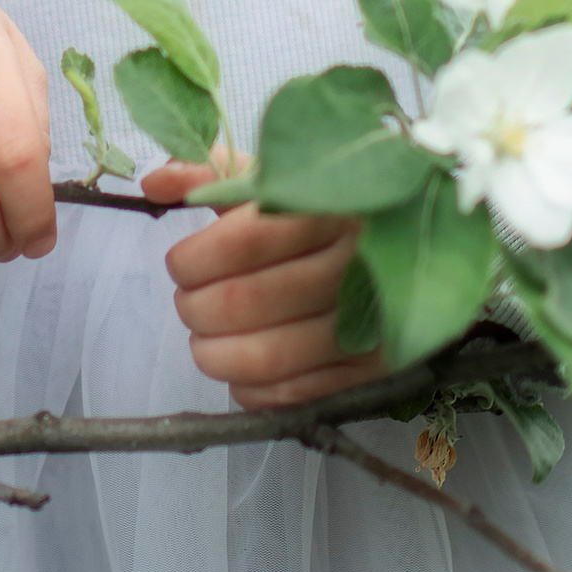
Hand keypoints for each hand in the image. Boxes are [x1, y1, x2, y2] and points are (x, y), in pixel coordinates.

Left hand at [146, 165, 379, 403]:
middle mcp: (356, 264)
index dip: (193, 261)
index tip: (181, 264)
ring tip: (206, 338)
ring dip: (213, 354)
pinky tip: (244, 365)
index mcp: (329, 207)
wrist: (418, 259)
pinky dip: (250, 388)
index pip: (241, 242)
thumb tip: (154, 184)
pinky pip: (291, 396)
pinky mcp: (374, 372)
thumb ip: (213, 176)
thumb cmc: (327, 219)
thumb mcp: (279, 182)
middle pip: (244, 303)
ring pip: (263, 358)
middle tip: (189, 302)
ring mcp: (369, 325)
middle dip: (194, 309)